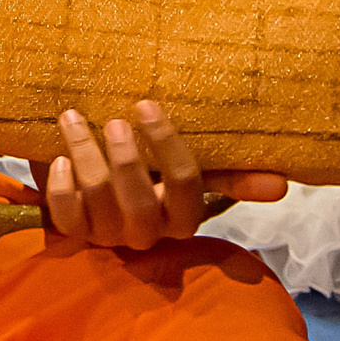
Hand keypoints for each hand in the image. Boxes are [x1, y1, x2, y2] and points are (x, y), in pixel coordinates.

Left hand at [43, 102, 285, 249]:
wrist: (92, 181)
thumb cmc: (148, 167)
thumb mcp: (184, 170)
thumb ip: (229, 174)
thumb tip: (283, 186)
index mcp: (181, 216)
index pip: (185, 187)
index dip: (167, 147)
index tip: (145, 105)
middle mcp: (147, 233)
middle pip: (140, 203)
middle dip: (126, 159)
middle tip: (113, 120)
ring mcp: (108, 235)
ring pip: (97, 202)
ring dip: (84, 155)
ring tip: (72, 117)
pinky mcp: (72, 233)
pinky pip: (65, 218)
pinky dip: (60, 187)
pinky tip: (56, 159)